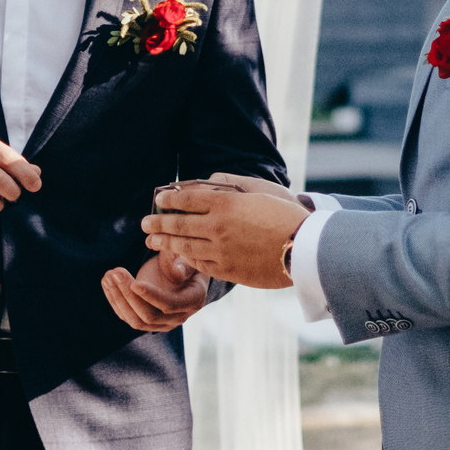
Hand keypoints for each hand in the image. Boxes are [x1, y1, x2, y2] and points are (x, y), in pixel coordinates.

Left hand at [101, 251, 207, 332]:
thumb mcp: (188, 257)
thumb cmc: (184, 260)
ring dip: (118, 298)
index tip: (134, 282)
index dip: (151, 296)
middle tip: (116, 272)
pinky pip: (126, 316)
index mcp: (193, 301)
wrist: (179, 270)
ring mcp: (161, 323)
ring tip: (108, 275)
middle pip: (149, 315)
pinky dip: (114, 300)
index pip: (169, 305)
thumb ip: (184, 264)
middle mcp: (177, 317)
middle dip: (129, 295)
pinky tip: (106, 282)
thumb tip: (177, 274)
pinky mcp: (145, 321)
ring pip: (135, 320)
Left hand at [141, 174, 303, 289]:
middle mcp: (218, 227)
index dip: (169, 199)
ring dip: (165, 244)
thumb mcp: (261, 189)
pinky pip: (200, 264)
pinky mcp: (228, 270)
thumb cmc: (286, 214)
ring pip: (184, 247)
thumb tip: (210, 178)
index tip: (158, 198)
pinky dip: (186, 259)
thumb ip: (233, 182)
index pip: (187, 199)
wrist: (306, 248)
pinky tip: (179, 257)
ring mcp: (221, 251)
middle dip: (158, 224)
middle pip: (178, 225)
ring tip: (151, 242)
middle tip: (144, 225)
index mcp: (225, 204)